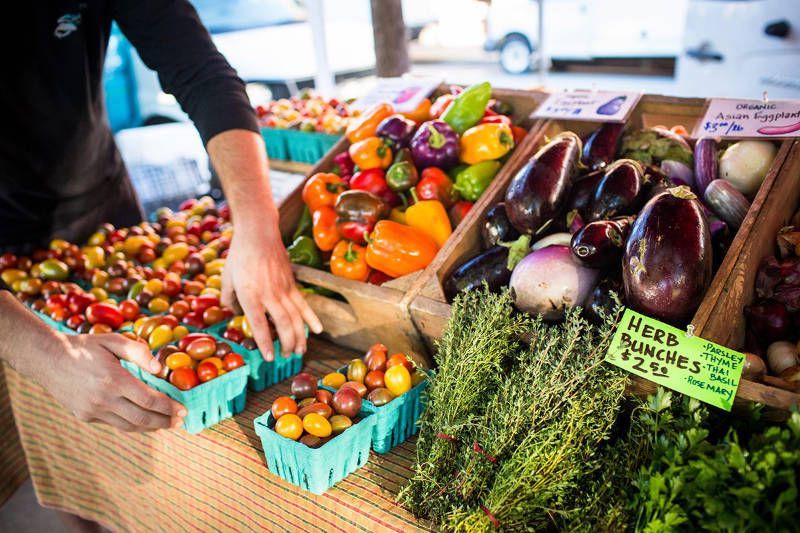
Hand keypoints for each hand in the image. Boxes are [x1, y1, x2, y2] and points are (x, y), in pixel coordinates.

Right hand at [41, 333, 185, 431]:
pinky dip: (133, 424)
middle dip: (165, 421)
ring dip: (151, 427)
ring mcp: (93, 410)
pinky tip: (144, 420)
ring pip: (129, 426)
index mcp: (114, 379)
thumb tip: (160, 368)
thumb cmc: (85, 347)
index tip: (183, 410)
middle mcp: (103, 399)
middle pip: (142, 418)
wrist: (48, 359)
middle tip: (180, 421)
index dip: (169, 407)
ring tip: (166, 424)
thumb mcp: (113, 340)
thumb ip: (139, 352)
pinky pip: (115, 424)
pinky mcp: (85, 416)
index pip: (149, 400)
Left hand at [221, 220, 321, 360]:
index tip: (269, 357)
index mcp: (250, 295)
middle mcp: (269, 294)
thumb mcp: (226, 278)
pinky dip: (311, 318)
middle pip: (282, 323)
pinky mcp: (291, 283)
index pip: (259, 324)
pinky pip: (303, 304)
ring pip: (295, 316)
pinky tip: (318, 330)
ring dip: (300, 335)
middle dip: (287, 343)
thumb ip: (228, 298)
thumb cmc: (239, 255)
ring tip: (302, 350)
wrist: (259, 233)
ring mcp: (283, 288)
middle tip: (288, 356)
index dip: (265, 342)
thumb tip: (234, 312)